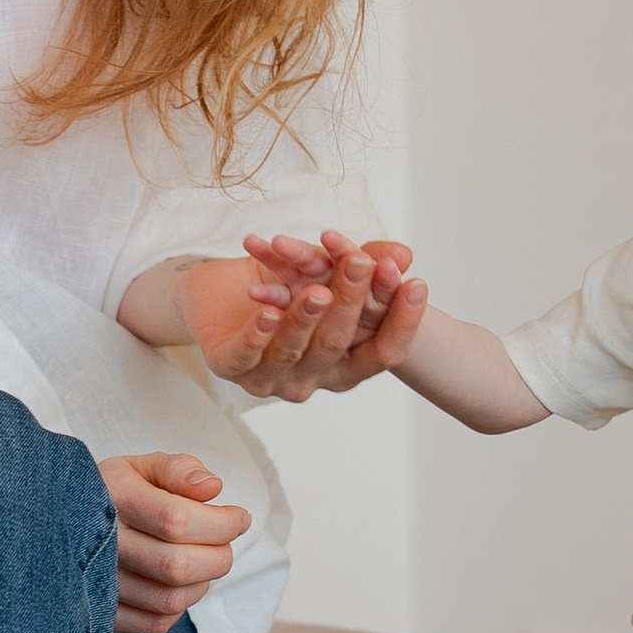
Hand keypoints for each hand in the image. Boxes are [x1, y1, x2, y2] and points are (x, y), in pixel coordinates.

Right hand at [98, 451, 249, 632]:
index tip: (239, 518)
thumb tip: (212, 487)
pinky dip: (181, 606)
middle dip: (218, 556)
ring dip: (202, 582)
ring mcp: (97, 583)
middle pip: (177, 566)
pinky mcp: (103, 612)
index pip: (176, 520)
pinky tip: (178, 582)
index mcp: (111, 496)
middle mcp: (99, 543)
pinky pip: (157, 622)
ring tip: (202, 559)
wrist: (64, 526)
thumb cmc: (116, 494)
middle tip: (224, 542)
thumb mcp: (142, 467)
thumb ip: (179, 470)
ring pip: (171, 600)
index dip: (221, 524)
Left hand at [222, 231, 425, 400]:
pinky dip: (257, 334)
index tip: (418, 284)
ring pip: (293, 349)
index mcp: (344, 365)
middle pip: (338, 343)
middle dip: (352, 300)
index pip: (385, 352)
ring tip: (317, 289)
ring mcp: (270, 377)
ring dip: (306, 316)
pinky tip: (265, 310)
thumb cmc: (284, 289)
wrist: (214, 299)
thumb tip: (402, 255)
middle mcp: (312, 377)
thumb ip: (366, 265)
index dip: (404, 320)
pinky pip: (246, 355)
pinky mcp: (230, 365)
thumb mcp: (328, 273)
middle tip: (361, 263)